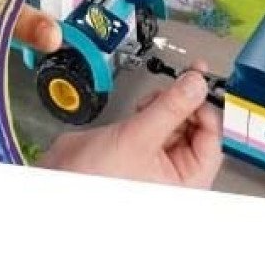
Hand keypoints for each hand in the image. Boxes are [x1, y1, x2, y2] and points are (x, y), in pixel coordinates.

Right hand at [40, 70, 222, 189]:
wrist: (51, 184)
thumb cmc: (91, 182)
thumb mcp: (138, 138)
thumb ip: (172, 107)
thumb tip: (198, 83)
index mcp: (186, 183)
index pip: (212, 139)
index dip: (207, 108)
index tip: (199, 84)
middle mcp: (174, 176)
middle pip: (196, 129)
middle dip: (186, 102)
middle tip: (184, 79)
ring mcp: (156, 164)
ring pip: (177, 124)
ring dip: (170, 103)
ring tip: (157, 96)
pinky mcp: (139, 153)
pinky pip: (157, 126)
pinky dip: (154, 110)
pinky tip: (146, 105)